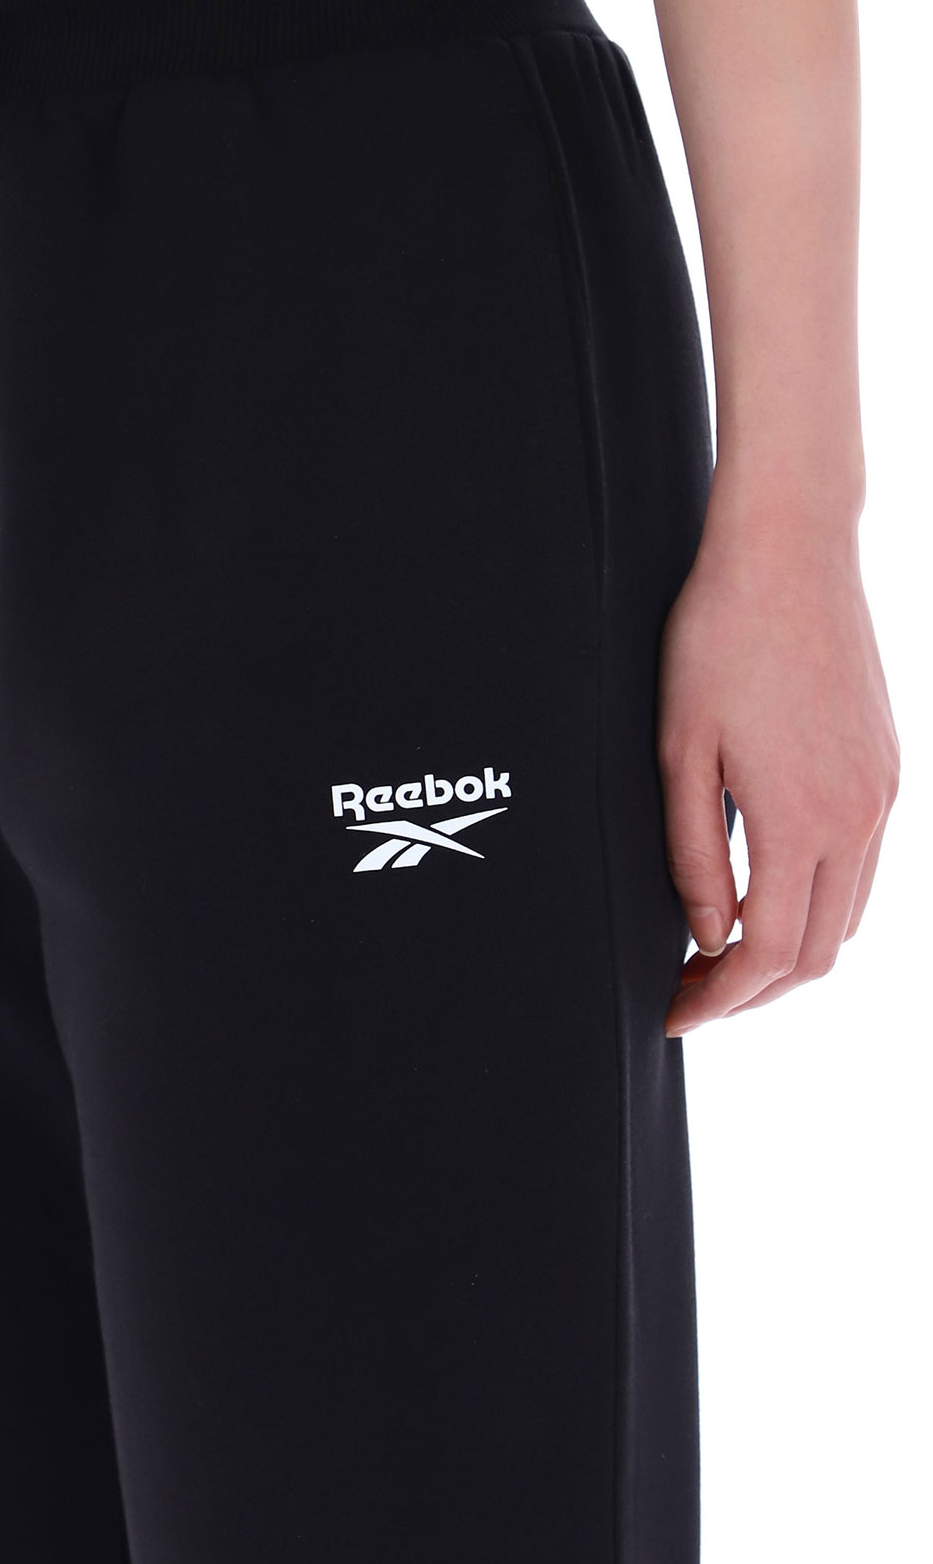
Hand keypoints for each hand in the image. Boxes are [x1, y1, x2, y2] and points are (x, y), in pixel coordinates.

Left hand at [656, 509, 899, 1036]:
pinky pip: (864, 868)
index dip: (720, 1001)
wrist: (789, 551)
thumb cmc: (719, 638)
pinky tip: (768, 889)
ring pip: (847, 916)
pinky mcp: (890, 768)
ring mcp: (884, 794)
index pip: (770, 956)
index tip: (675, 1012)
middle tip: (691, 990)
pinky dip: (818, 903)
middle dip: (754, 991)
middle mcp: (859, 818)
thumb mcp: (681, 753)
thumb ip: (695, 856)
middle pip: (818, 954)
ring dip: (789, 950)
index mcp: (802, 820)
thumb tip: (708, 935)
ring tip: (720, 947)